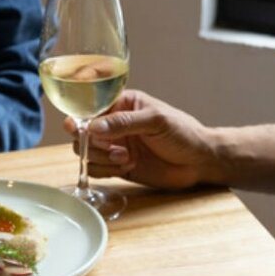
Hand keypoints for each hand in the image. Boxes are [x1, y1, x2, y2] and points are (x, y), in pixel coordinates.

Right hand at [67, 89, 218, 189]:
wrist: (199, 162)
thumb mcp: (155, 121)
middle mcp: (114, 125)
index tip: (75, 127)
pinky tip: (126, 166)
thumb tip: (93, 127)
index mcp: (122, 105)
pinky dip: (105, 170)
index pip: (91, 108)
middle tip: (110, 148)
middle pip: (82, 133)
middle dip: (91, 143)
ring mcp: (114, 146)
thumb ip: (123, 123)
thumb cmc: (183, 132)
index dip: (79, 118)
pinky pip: (96, 169)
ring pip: (86, 153)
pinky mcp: (118, 167)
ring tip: (125, 158)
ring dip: (100, 158)